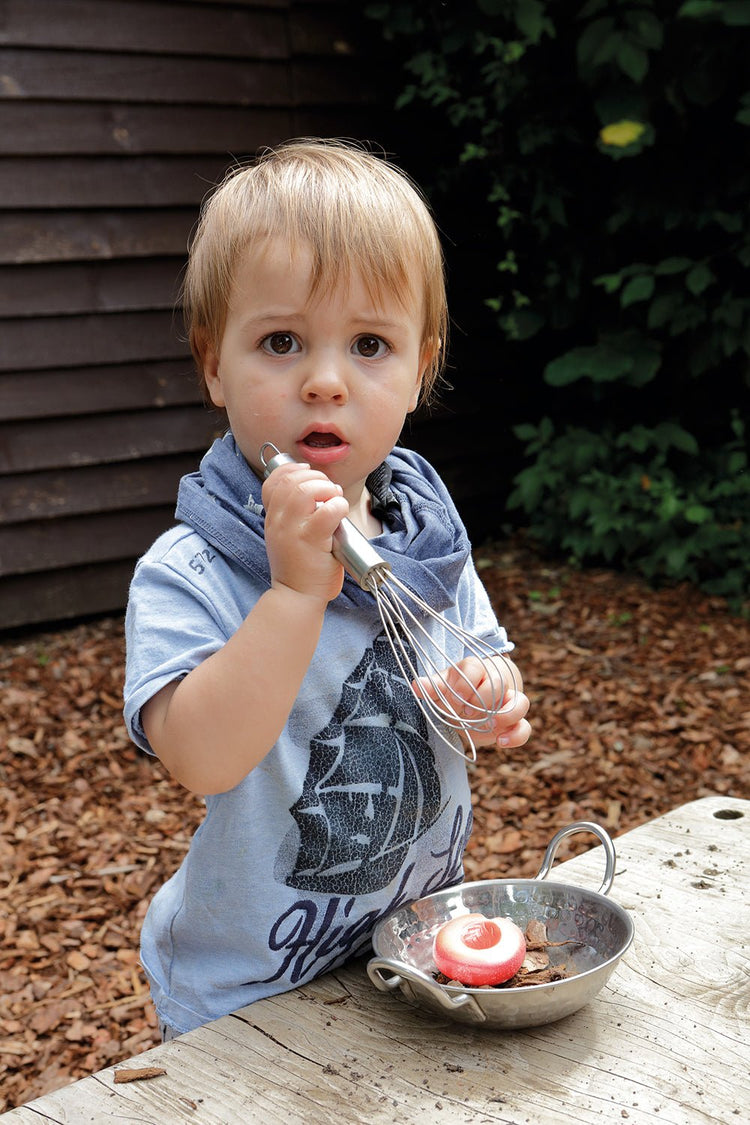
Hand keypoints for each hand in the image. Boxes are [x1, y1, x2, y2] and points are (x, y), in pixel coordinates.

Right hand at [262, 461, 348, 603]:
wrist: (297, 596)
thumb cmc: (300, 567)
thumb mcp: (286, 537)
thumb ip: (294, 516)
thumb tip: (319, 490)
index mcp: (272, 518)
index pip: (273, 481)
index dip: (292, 471)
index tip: (309, 474)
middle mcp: (278, 521)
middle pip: (291, 481)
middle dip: (316, 478)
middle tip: (329, 491)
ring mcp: (293, 530)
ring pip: (306, 490)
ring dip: (326, 489)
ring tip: (334, 500)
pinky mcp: (311, 540)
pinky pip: (327, 510)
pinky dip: (338, 506)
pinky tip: (340, 513)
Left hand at [413, 655, 530, 749]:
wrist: (472, 702)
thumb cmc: (457, 691)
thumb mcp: (444, 688)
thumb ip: (433, 688)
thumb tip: (417, 686)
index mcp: (475, 669)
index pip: (474, 667)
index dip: (464, 685)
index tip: (453, 700)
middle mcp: (496, 682)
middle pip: (498, 683)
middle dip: (481, 700)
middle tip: (466, 713)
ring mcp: (509, 702)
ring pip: (521, 702)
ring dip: (505, 714)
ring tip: (488, 724)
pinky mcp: (515, 722)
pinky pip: (524, 727)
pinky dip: (516, 736)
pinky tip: (500, 741)